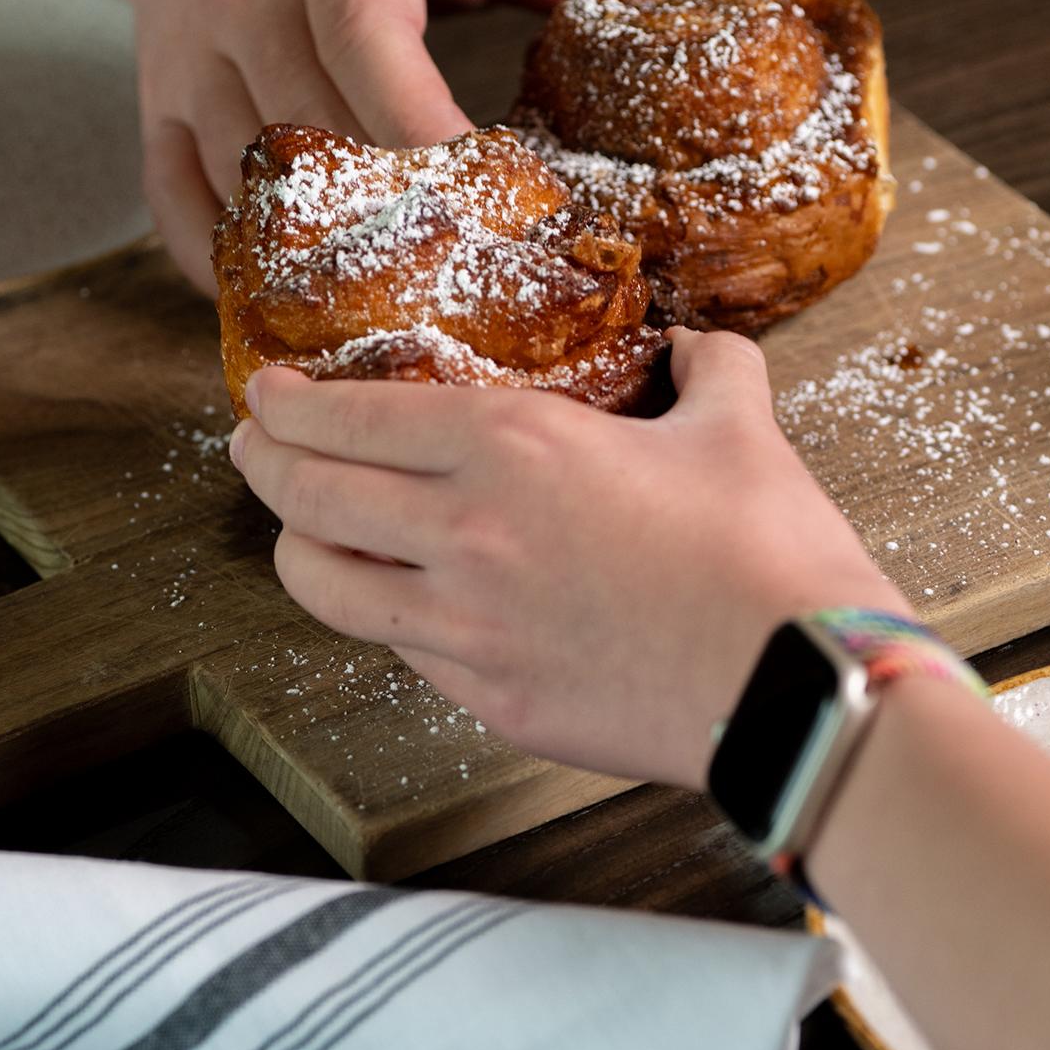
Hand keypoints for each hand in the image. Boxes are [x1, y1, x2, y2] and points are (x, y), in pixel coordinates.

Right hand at [120, 0, 663, 293]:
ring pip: (245, 175)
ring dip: (316, 248)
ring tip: (393, 307)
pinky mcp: (152, 96)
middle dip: (388, 207)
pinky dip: (230, 260)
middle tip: (468, 277)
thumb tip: (668, 14)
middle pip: (310, 124)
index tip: (489, 199)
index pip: (369, 40)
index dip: (423, 129)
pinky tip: (296, 293)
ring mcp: (186, 47)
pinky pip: (179, 202)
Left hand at [229, 330, 908, 787]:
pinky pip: (397, 649)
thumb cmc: (769, 553)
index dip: (286, 405)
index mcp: (512, 447)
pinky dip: (380, 617)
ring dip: (296, 548)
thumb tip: (698, 349)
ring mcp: (466, 629)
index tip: (265, 394)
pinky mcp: (488, 699)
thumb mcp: (741, 428)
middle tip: (254, 447)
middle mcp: (464, 534)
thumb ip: (710, 369)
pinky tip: (398, 602)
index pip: (349, 420)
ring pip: (323, 586)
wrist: (794, 688)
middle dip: (264, 464)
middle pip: (307, 497)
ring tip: (300, 530)